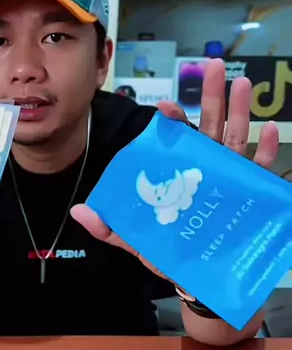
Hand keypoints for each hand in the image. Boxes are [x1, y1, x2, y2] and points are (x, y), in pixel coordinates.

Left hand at [71, 59, 279, 280]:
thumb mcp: (138, 239)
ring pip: (236, 139)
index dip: (171, 121)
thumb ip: (112, 227)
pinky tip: (269, 130)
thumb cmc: (170, 255)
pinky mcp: (251, 197)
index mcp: (181, 175)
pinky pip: (260, 171)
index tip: (163, 108)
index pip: (175, 141)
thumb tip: (80, 212)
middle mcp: (206, 170)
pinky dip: (265, 151)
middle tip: (215, 66)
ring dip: (240, 111)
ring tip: (242, 84)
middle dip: (213, 96)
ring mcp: (230, 181)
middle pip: (210, 127)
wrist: (200, 282)